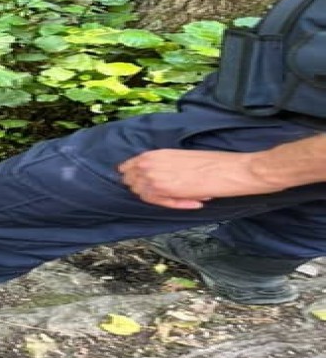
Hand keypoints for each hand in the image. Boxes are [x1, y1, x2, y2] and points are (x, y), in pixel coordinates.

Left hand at [118, 149, 286, 208]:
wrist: (230, 170)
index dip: (133, 178)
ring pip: (142, 194)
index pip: (127, 168)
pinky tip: (195, 202)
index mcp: (153, 154)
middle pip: (130, 182)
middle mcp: (149, 163)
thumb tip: (153, 178)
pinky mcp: (165, 190)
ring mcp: (155, 177)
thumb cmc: (211, 163)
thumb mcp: (179, 158)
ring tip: (185, 196)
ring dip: (161, 198)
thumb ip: (162, 166)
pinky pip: (158, 202)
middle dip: (144, 189)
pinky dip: (174, 204)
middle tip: (167, 194)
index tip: (145, 184)